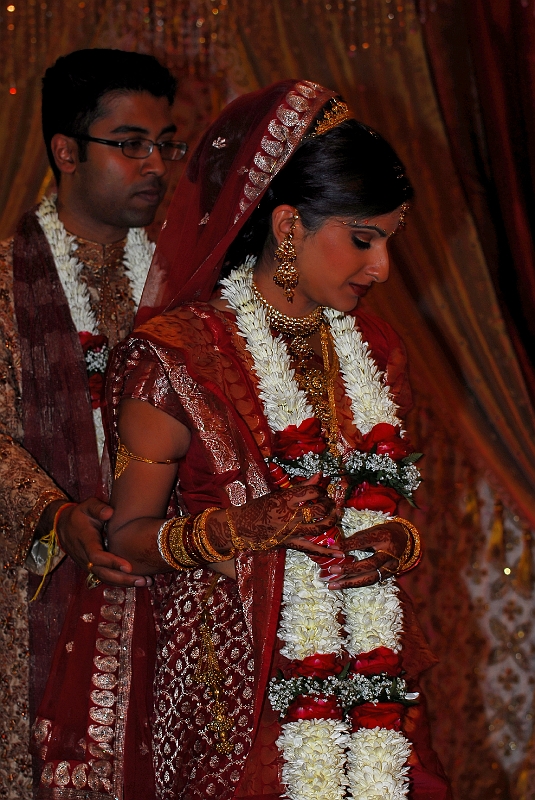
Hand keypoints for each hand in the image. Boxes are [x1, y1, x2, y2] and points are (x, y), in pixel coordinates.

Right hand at [46, 498, 152, 587]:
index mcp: (85, 541)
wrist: (64, 527)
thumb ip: (98, 508)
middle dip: (122, 578)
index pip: (97, 557)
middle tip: (142, 580)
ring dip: (124, 583)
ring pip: (105, 578)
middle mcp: (86, 557)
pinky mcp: (93, 568)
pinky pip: (106, 577)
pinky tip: (137, 581)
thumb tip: (109, 513)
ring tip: (145, 582)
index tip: (128, 566)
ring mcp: (88, 564)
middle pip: (103, 573)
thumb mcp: (87, 506)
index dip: (112, 563)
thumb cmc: (80, 515)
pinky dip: (120, 581)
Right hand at [206, 476, 341, 557]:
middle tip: (330, 503)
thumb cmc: (258, 507)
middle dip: (329, 504)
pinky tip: (340, 553)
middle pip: (318, 509)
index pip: (311, 492)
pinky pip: (312, 549)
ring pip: (319, 527)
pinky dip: (327, 552)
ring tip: (336, 515)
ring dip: (332, 520)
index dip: (321, 490)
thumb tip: (320, 475)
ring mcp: (290, 531)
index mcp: (284, 499)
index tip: (322, 491)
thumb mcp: (278, 494)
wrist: (240, 527)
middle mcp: (289, 515)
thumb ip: (302, 486)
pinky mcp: (291, 544)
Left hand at [325, 520, 407, 589]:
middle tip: (332, 569)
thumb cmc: (382, 533)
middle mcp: (389, 553)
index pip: (363, 542)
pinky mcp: (389, 575)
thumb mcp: (370, 531)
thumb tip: (334, 547)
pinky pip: (371, 581)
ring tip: (333, 585)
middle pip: (370, 564)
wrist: (403, 538)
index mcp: (383, 537)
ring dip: (350, 583)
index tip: (333, 549)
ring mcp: (391, 566)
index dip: (348, 546)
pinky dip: (356, 584)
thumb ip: (354, 539)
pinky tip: (343, 585)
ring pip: (371, 578)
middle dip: (350, 569)